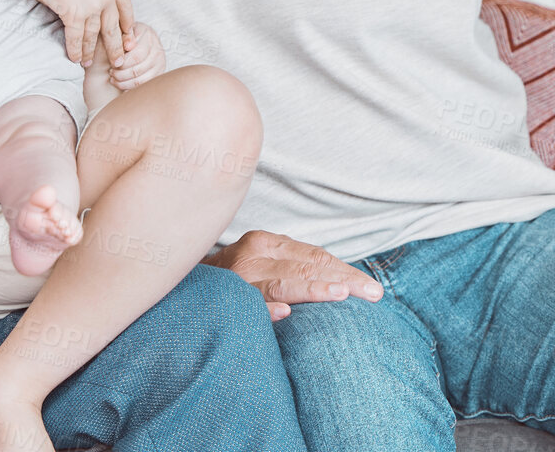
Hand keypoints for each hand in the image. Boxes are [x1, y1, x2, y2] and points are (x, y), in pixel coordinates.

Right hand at [15, 0, 133, 67]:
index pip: (124, 4)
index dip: (126, 22)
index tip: (127, 34)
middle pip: (114, 25)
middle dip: (116, 45)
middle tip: (118, 60)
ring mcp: (91, 5)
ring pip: (95, 35)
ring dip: (91, 51)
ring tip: (88, 63)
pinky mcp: (74, 14)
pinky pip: (77, 37)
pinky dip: (75, 49)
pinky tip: (74, 58)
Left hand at [108, 22, 164, 88]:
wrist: (136, 40)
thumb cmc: (124, 36)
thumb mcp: (121, 32)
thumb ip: (122, 38)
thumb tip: (127, 47)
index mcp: (147, 34)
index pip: (136, 55)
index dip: (122, 62)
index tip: (111, 64)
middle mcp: (157, 48)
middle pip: (138, 69)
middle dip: (120, 73)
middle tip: (111, 72)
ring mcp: (160, 62)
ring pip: (140, 80)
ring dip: (123, 82)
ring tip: (113, 78)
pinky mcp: (159, 73)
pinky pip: (143, 85)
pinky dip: (129, 87)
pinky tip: (120, 83)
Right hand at [205, 229, 383, 320]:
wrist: (180, 290)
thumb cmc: (231, 279)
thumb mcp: (260, 263)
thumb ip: (292, 266)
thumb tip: (341, 282)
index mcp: (265, 242)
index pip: (315, 256)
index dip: (345, 270)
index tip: (371, 288)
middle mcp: (253, 254)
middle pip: (307, 267)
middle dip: (344, 281)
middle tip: (373, 294)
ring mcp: (237, 277)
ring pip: (284, 283)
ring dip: (312, 290)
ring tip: (340, 296)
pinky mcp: (224, 299)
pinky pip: (249, 304)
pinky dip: (265, 307)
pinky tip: (283, 313)